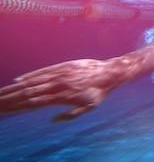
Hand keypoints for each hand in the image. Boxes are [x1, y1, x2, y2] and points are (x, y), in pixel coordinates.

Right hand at [0, 59, 118, 121]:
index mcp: (62, 96)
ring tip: (2, 92)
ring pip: (33, 82)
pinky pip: (42, 72)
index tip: (6, 110)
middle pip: (29, 92)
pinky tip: (18, 81)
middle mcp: (58, 85)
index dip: (19, 106)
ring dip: (16, 88)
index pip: (34, 103)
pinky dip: (29, 76)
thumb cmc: (99, 92)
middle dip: (11, 98)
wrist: (109, 72)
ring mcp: (59, 74)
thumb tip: (52, 120)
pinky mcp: (61, 66)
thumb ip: (70, 115)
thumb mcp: (89, 107)